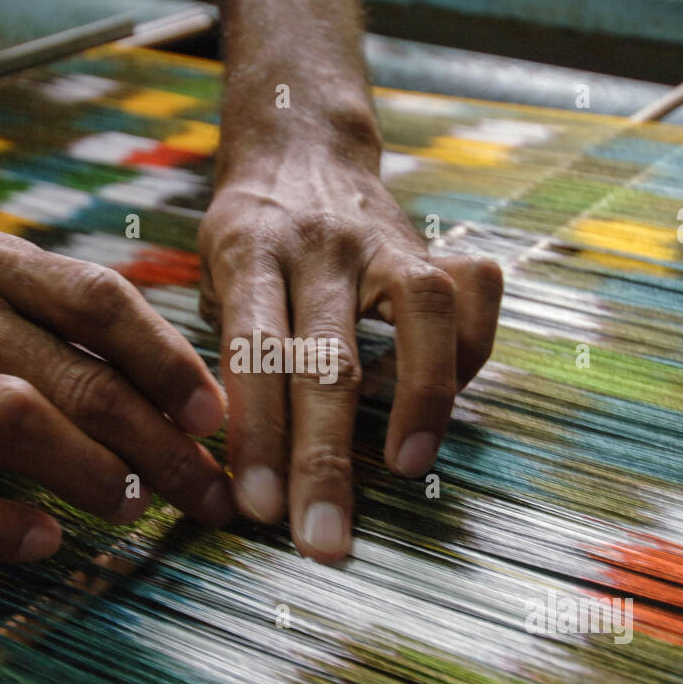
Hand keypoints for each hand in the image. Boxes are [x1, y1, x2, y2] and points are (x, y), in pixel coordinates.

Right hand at [0, 228, 234, 561]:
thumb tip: (195, 406)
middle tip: (207, 495)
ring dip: (89, 472)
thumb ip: (77, 331)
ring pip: (10, 418)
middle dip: (157, 444)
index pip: (100, 299)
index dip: (168, 361)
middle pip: (74, 374)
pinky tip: (42, 540)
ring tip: (136, 509)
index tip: (215, 419)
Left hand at [198, 143, 502, 562]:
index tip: (258, 509)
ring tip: (406, 469)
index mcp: (248, 253)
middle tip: (323, 540)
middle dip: (324, 459)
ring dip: (420, 400)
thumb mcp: (210, 274)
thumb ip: (227, 350)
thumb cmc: (247, 234)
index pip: (253, 352)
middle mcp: (319, 245)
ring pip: (421, 315)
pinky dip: (468, 352)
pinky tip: (446, 402)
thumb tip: (234, 459)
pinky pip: (472, 293)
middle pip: (328, 357)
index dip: (257, 435)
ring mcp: (383, 241)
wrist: (300, 143)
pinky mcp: (431, 244)